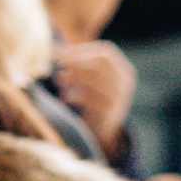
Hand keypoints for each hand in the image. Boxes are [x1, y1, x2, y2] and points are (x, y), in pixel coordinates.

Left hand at [55, 41, 136, 155]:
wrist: (106, 131)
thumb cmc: (94, 98)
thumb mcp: (92, 78)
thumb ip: (80, 64)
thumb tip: (54, 48)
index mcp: (124, 70)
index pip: (106, 53)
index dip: (82, 50)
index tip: (61, 51)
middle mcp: (126, 83)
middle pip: (101, 66)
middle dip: (76, 62)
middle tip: (57, 62)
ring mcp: (121, 99)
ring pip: (96, 82)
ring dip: (74, 78)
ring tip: (59, 79)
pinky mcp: (111, 115)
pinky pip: (91, 102)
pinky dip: (76, 97)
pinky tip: (65, 97)